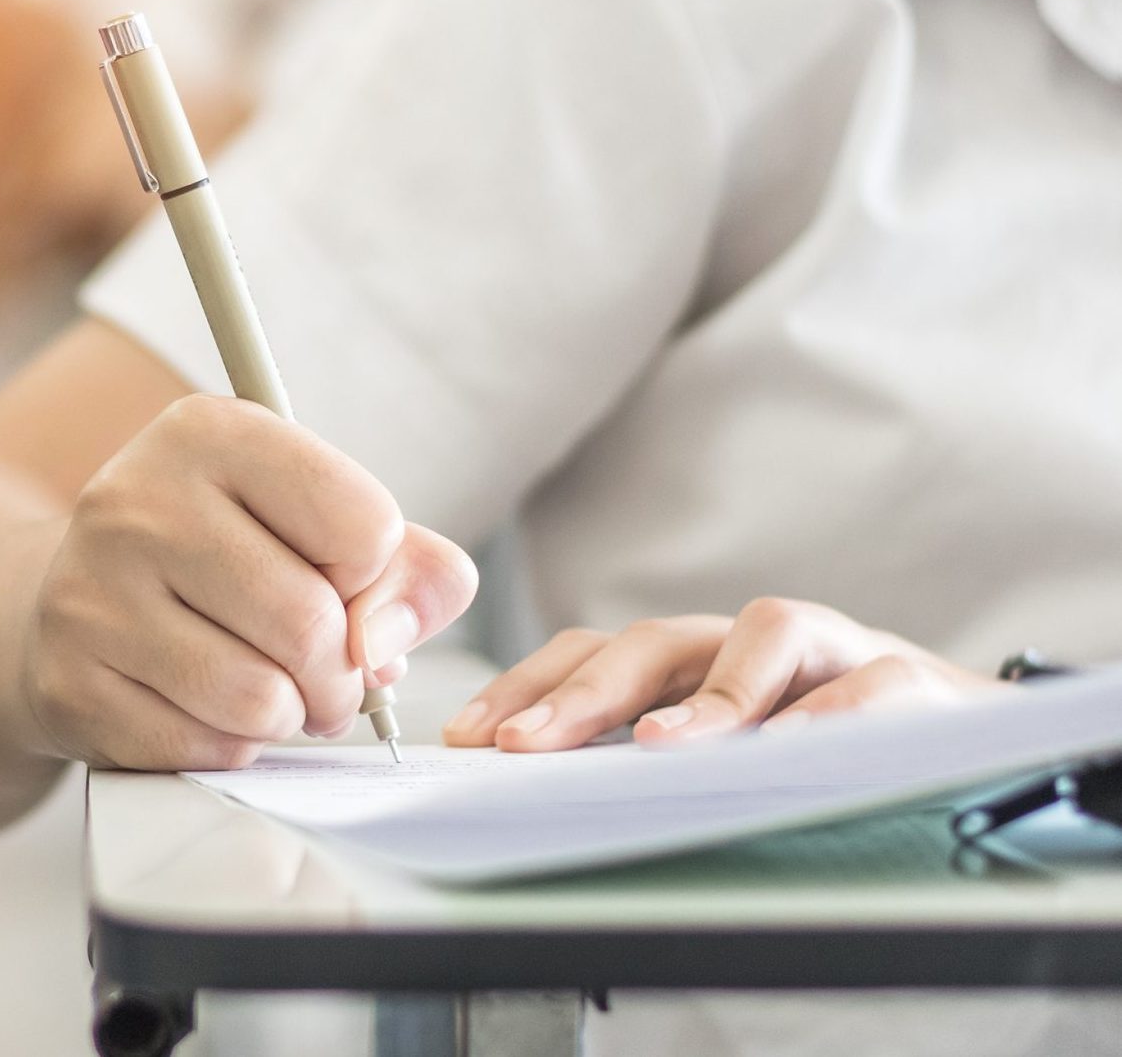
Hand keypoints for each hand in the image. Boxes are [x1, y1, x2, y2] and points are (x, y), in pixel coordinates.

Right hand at [22, 394, 477, 769]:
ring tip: (271, 691)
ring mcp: (91, 592)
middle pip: (311, 623)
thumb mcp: (316, 522)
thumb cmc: (221, 557)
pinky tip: (208, 709)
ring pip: (260, 698)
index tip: (339, 580)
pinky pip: (203, 747)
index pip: (362, 524)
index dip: (373, 576)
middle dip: (342, 674)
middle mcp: (138, 499)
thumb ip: (407, 568)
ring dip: (290, 714)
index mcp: (210, 431)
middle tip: (328, 676)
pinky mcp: (68, 682)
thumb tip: (386, 644)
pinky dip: (231, 746)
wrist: (75, 598)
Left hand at [443, 598, 997, 751]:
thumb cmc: (821, 747)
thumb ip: (645, 764)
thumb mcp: (724, 755)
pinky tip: (792, 751)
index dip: (528, 686)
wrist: (961, 735)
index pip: (593, 654)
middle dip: (581, 694)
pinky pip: (872, 684)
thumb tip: (537, 794)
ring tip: (657, 749)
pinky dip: (831, 714)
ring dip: (707, 694)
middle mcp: (749, 644)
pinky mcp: (912, 679)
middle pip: (654, 642)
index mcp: (693, 662)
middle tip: (521, 745)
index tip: (469, 736)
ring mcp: (831, 651)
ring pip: (764, 635)